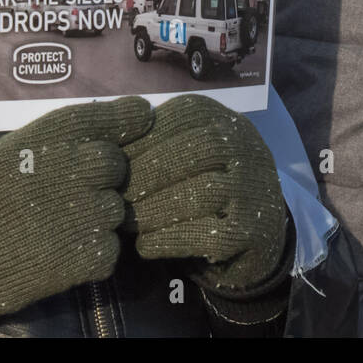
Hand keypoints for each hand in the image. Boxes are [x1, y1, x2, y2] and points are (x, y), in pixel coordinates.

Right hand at [0, 97, 152, 320]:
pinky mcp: (89, 254)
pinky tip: (58, 252)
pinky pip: (109, 248)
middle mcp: (76, 168)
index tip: (141, 118)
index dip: (129, 118)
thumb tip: (100, 133)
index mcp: (53, 137)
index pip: (112, 117)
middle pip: (117, 165)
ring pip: (114, 209)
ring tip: (55, 227)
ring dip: (94, 218)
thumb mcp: (9, 150)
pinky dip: (90, 253)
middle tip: (70, 194)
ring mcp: (86, 212)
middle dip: (102, 178)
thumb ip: (56, 141)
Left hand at [121, 95, 286, 294]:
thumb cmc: (205, 181)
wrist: (258, 228)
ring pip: (202, 193)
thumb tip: (104, 145)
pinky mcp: (255, 230)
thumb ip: (156, 142)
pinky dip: (171, 239)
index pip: (181, 116)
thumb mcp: (187, 150)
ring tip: (123, 222)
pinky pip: (212, 234)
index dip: (140, 137)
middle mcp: (246, 147)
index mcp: (222, 119)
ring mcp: (254, 188)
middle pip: (194, 151)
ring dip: (154, 209)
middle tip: (111, 194)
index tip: (108, 161)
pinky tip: (145, 245)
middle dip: (146, 173)